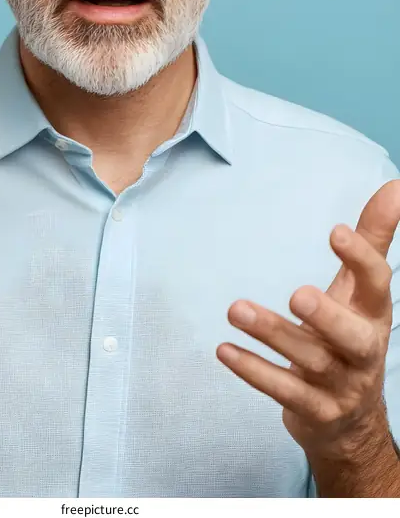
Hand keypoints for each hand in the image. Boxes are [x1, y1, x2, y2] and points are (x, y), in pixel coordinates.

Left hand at [216, 179, 399, 460]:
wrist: (352, 422)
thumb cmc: (351, 336)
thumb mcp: (362, 290)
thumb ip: (372, 239)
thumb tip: (395, 186)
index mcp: (374, 315)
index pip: (377, 285)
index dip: (361, 259)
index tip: (336, 231)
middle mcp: (362, 351)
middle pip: (352, 337)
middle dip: (326, 316)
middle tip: (296, 294)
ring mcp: (339, 385)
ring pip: (309, 362)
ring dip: (273, 335)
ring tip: (235, 310)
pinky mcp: (313, 410)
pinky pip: (283, 391)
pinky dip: (254, 371)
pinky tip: (224, 349)